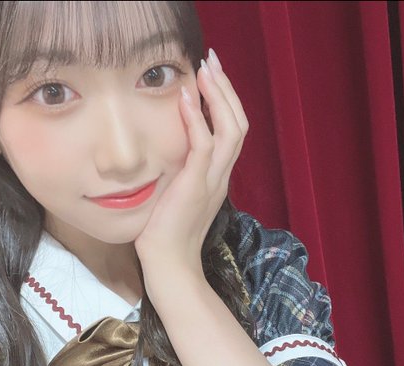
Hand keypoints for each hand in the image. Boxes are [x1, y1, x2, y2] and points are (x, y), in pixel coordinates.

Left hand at [134, 49, 248, 285]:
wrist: (169, 266)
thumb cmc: (165, 235)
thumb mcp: (175, 197)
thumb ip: (178, 174)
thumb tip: (164, 153)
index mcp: (217, 178)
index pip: (232, 132)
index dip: (226, 102)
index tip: (211, 77)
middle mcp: (221, 177)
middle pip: (239, 124)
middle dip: (227, 90)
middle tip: (212, 62)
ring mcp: (212, 182)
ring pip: (231, 130)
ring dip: (219, 96)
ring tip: (205, 70)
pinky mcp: (196, 187)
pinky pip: (204, 147)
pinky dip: (198, 120)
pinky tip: (187, 99)